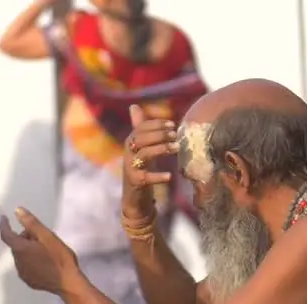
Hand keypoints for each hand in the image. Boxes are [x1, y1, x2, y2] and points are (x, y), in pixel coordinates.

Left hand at [0, 207, 82, 298]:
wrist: (69, 283)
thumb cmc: (60, 258)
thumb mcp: (47, 237)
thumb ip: (31, 223)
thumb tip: (17, 210)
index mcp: (20, 249)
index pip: (6, 234)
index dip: (4, 225)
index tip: (4, 218)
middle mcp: (17, 261)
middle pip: (16, 245)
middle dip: (24, 238)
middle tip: (41, 235)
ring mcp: (23, 273)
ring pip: (21, 256)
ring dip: (28, 250)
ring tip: (46, 250)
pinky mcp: (29, 281)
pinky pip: (26, 266)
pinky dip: (31, 261)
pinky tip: (45, 262)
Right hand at [121, 104, 176, 222]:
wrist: (134, 195)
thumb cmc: (140, 167)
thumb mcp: (141, 147)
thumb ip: (140, 128)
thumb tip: (133, 106)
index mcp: (131, 142)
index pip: (141, 128)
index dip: (156, 125)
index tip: (173, 124)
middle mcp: (129, 152)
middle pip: (141, 139)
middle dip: (159, 135)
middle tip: (176, 135)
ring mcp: (131, 167)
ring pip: (144, 154)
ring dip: (161, 149)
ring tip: (177, 148)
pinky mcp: (135, 182)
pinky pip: (146, 177)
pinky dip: (158, 176)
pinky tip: (170, 176)